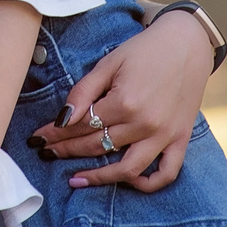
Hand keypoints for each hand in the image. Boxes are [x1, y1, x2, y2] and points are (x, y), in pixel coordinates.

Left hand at [27, 11, 210, 191]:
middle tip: (46, 153)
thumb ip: (84, 91)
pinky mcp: (181, 139)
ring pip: (127, 168)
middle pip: (98, 146)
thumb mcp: (109, 63)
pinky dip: (148, 183)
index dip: (56, 133)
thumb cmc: (144, 50)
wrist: (188, 43)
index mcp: (124, 102)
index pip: (81, 126)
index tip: (38, 138)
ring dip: (99, 177)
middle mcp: (145, 124)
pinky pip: (166, 172)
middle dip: (67, 150)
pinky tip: (127, 182)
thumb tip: (62, 118)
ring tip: (75, 179)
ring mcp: (165, 135)